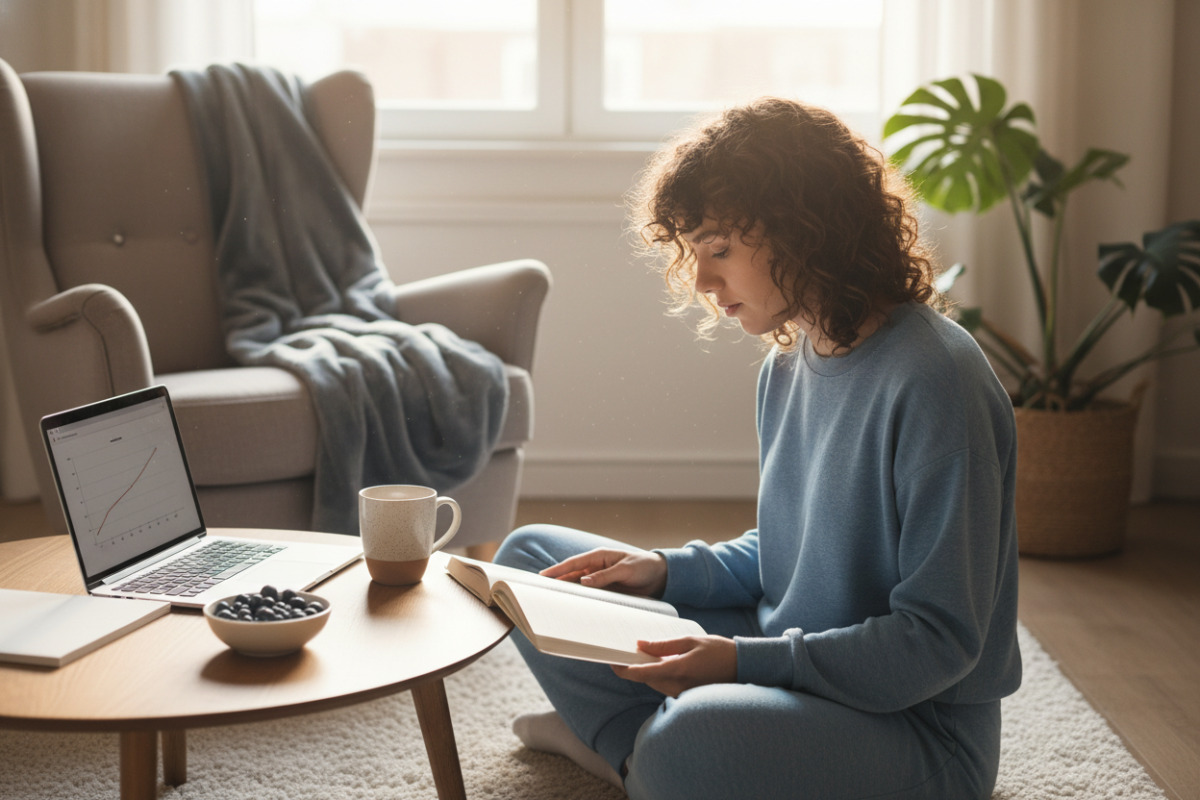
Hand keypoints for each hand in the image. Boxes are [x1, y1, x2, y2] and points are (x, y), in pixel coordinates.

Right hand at [540, 548, 667, 597]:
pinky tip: (572, 606)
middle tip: (539, 590)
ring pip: (578, 586)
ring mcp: (600, 579)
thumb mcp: (626, 570)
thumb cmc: (644, 567)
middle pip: (572, 575)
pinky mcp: (606, 590)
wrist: (660, 576)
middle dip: (556, 581)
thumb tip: (583, 581)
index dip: (557, 570)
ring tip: (550, 600)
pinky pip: (590, 595)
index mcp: (600, 556)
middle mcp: (596, 567)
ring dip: (567, 591)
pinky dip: (581, 599)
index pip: (574, 563)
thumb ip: (605, 575)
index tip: (543, 576)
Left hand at [612, 636, 736, 696]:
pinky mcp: (686, 695)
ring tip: (639, 655)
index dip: (624, 669)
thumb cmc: (718, 651)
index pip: (643, 674)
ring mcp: (682, 693)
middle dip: (633, 668)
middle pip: (646, 679)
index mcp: (677, 671)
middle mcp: (677, 686)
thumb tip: (641, 645)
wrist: (743, 667)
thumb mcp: (690, 641)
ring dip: (645, 671)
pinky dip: (658, 675)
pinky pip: (665, 686)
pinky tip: (657, 663)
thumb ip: (664, 645)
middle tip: (623, 653)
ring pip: (655, 683)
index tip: (612, 662)